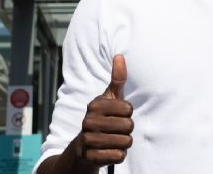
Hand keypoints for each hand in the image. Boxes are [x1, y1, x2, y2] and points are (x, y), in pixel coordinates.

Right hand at [76, 54, 133, 168]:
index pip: (129, 109)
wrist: (84, 146)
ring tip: (113, 140)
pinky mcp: (91, 157)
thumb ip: (117, 78)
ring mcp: (89, 140)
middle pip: (129, 126)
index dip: (128, 113)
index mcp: (95, 105)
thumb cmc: (103, 117)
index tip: (117, 114)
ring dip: (124, 143)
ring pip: (126, 142)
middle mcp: (89, 121)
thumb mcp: (110, 97)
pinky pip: (119, 156)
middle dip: (127, 129)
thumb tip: (120, 55)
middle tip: (116, 129)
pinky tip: (109, 151)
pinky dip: (119, 155)